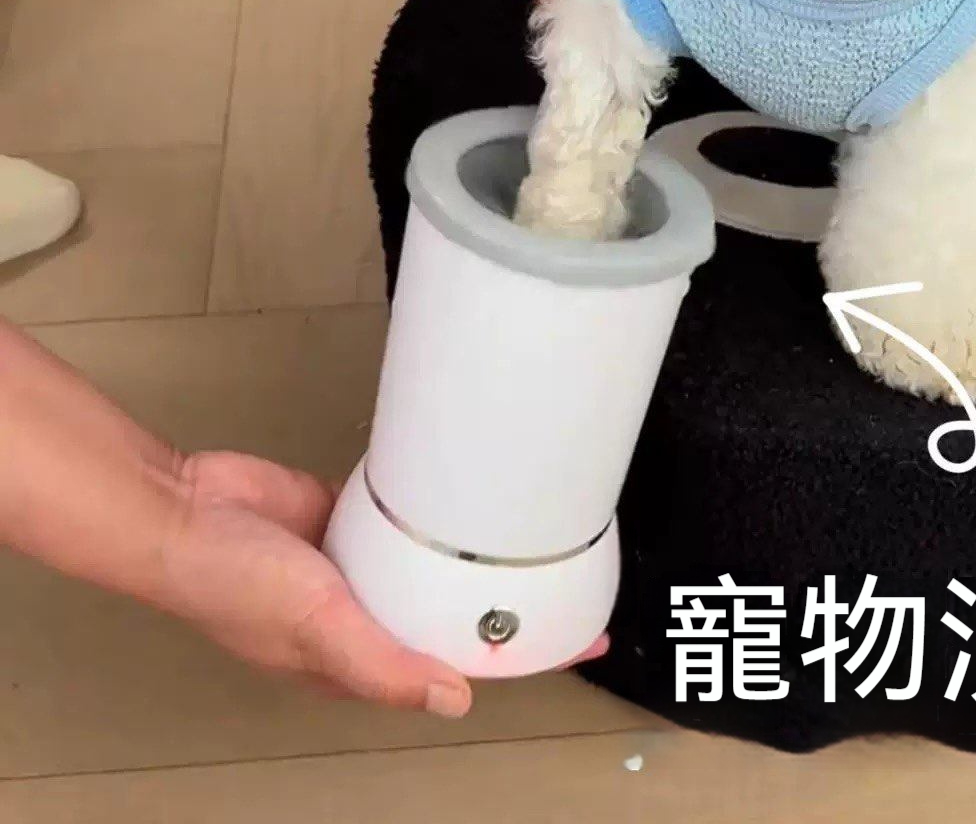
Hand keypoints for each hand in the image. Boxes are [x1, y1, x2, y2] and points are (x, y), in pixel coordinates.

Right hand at [162, 452, 604, 712]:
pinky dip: (431, 507)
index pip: (456, 665)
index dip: (515, 655)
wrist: (184, 511)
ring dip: (471, 555)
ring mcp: (357, 564)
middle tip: (571, 571)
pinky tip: (463, 490)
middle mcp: (364, 615)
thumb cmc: (226, 582)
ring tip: (530, 532)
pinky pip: (402, 516)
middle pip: (451, 613)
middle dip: (507, 602)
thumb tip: (453, 700)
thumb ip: (384, 667)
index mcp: (360, 658)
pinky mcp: (349, 518)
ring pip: (430, 564)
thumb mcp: (318, 628)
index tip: (575, 638)